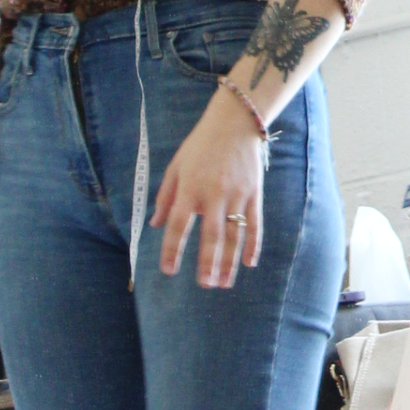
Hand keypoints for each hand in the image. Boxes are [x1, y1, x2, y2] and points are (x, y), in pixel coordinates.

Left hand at [155, 88, 267, 289]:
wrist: (235, 123)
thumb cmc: (200, 145)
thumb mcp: (176, 166)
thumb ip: (165, 197)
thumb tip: (155, 224)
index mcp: (190, 188)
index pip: (179, 225)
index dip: (173, 249)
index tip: (169, 270)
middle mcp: (214, 194)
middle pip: (210, 235)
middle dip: (208, 263)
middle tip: (205, 285)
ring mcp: (237, 194)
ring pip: (233, 234)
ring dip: (229, 261)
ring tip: (223, 283)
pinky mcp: (254, 193)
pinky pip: (254, 223)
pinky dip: (253, 244)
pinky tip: (248, 262)